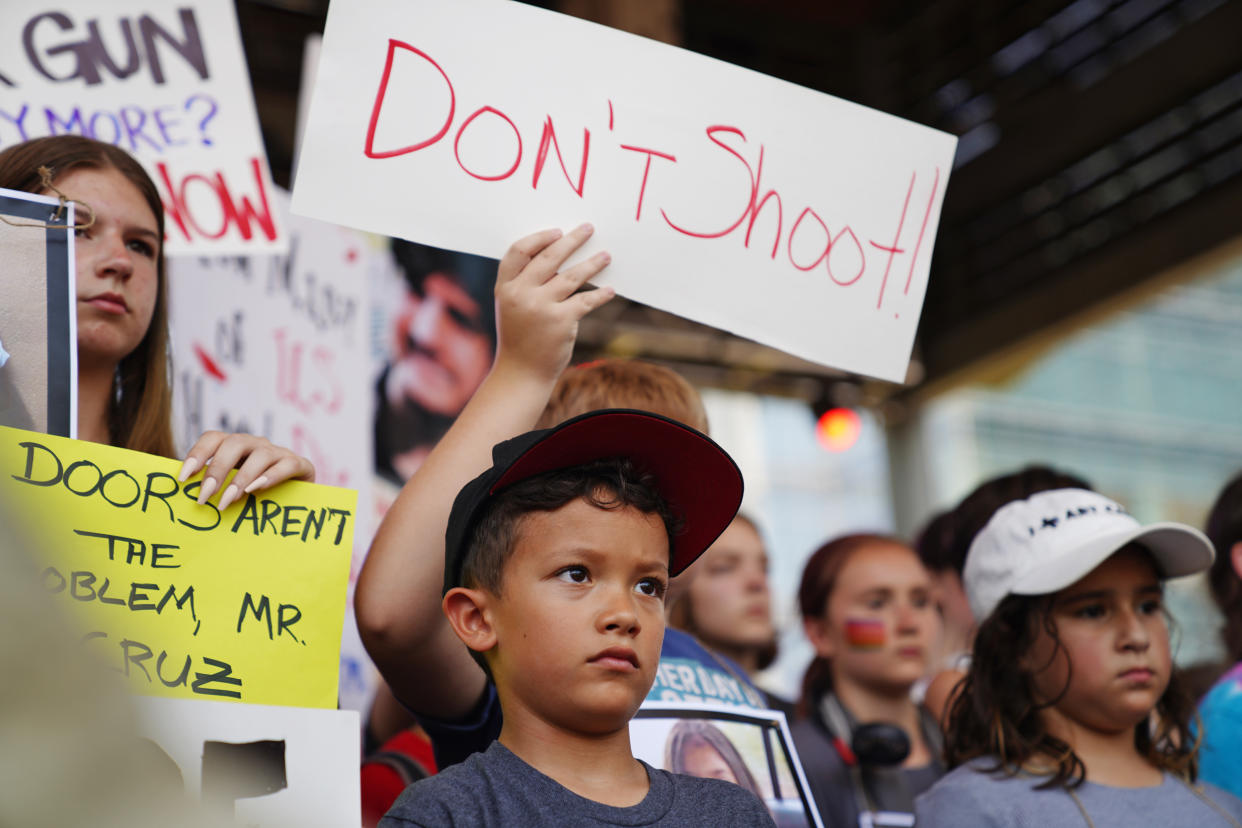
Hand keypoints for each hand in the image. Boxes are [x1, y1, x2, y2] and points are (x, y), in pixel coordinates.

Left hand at [177, 431, 315, 511]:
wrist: (299, 501)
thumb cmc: (258, 496)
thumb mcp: (233, 489)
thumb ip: (214, 488)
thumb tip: (182, 499)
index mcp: (235, 446)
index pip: (213, 438)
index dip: (196, 454)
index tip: (182, 478)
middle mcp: (256, 444)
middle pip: (234, 443)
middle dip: (217, 469)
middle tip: (205, 496)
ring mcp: (279, 452)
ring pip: (260, 454)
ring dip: (241, 478)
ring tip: (228, 500)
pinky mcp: (300, 464)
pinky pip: (286, 464)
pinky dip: (271, 476)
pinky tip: (257, 490)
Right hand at [493, 224, 614, 382]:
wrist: (521, 373)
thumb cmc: (519, 337)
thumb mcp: (511, 307)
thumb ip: (525, 283)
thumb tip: (557, 255)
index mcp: (505, 287)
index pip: (518, 251)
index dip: (539, 238)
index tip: (557, 232)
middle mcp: (521, 294)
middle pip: (549, 257)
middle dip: (572, 240)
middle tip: (588, 228)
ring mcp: (540, 307)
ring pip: (571, 276)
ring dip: (592, 264)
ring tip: (606, 255)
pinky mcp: (560, 322)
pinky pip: (585, 301)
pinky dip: (600, 295)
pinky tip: (610, 290)